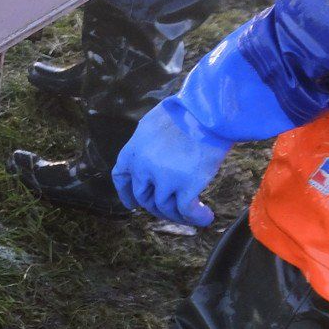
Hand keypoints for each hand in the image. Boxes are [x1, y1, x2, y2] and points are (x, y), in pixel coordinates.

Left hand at [111, 42, 297, 226]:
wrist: (207, 112)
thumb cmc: (185, 112)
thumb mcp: (153, 124)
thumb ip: (148, 143)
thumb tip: (154, 154)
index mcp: (132, 152)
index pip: (121, 177)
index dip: (125, 193)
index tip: (131, 204)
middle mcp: (143, 168)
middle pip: (143, 197)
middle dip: (154, 206)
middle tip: (167, 210)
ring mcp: (164, 179)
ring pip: (163, 207)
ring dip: (176, 215)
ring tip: (189, 214)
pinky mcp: (186, 187)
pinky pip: (186, 210)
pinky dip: (195, 217)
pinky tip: (205, 217)